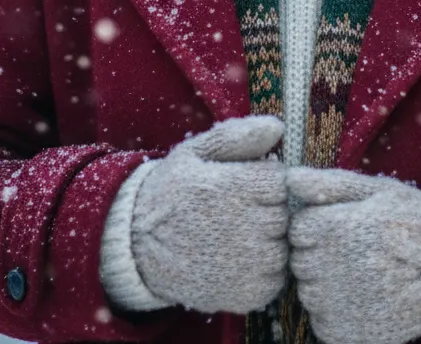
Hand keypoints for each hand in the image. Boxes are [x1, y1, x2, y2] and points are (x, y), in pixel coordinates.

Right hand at [130, 114, 288, 314]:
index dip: (263, 181)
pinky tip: (238, 261)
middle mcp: (244, 226)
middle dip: (267, 210)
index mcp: (233, 187)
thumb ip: (237, 136)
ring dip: (268, 242)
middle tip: (237, 212)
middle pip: (283, 213)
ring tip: (237, 237)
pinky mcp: (244, 295)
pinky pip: (274, 280)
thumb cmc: (171, 192)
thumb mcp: (196, 151)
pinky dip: (263, 272)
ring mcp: (245, 264)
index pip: (279, 180)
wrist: (136, 246)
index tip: (243, 185)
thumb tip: (278, 126)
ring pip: (282, 247)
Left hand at [286, 167, 420, 343]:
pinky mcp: (351, 336)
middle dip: (320, 254)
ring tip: (361, 274)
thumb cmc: (411, 222)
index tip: (343, 226)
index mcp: (340, 228)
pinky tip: (363, 299)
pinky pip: (324, 324)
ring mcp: (344, 305)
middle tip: (355, 250)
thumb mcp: (375, 190)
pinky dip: (336, 314)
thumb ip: (328, 183)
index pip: (299, 228)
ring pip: (309, 293)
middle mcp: (337, 268)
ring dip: (326, 285)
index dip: (318, 224)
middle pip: (300, 260)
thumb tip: (289, 177)